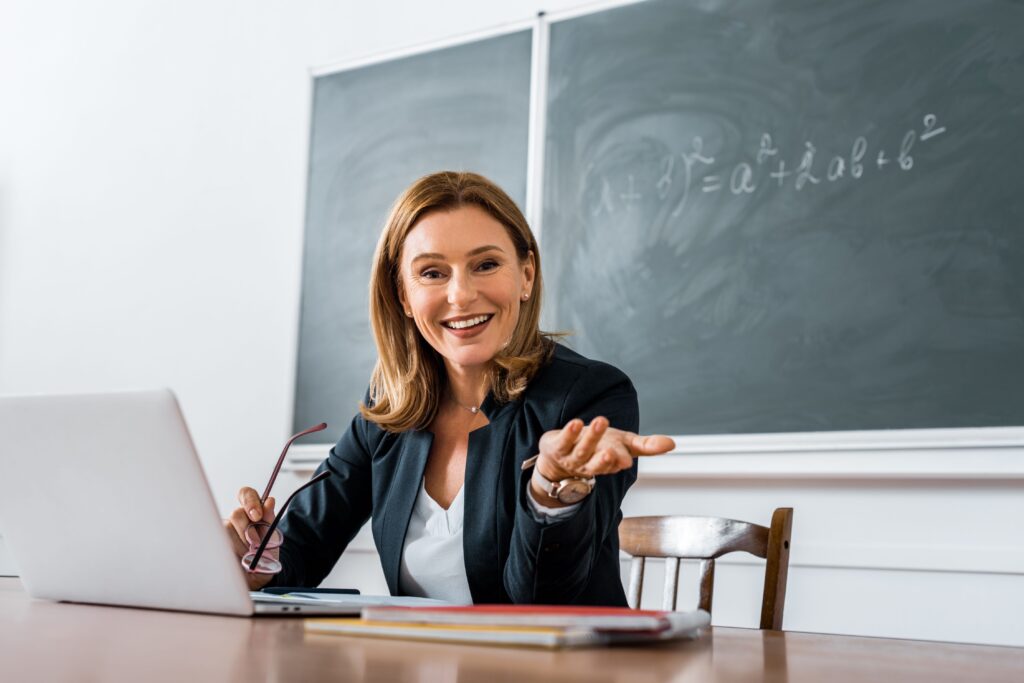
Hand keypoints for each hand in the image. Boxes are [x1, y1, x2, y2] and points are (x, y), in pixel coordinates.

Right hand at [224, 486, 277, 589]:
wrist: (257, 579)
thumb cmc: (265, 557)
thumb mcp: (272, 539)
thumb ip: (270, 519)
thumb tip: (269, 500)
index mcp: (250, 513)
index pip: (246, 494)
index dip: (250, 501)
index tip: (257, 516)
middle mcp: (234, 519)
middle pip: (236, 513)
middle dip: (248, 530)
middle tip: (255, 545)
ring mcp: (222, 531)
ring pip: (227, 529)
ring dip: (241, 545)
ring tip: (247, 556)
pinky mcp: (213, 543)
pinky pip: (218, 542)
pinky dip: (230, 553)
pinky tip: (236, 560)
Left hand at [535, 416, 674, 483]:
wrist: (561, 453)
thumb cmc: (599, 447)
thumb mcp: (624, 444)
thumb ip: (647, 446)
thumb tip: (672, 444)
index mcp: (607, 465)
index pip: (614, 464)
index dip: (618, 461)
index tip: (625, 459)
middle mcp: (589, 464)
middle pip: (596, 464)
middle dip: (604, 459)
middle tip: (612, 452)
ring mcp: (572, 456)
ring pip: (582, 450)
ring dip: (591, 437)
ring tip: (601, 421)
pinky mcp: (557, 446)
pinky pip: (563, 441)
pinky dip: (570, 432)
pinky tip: (576, 422)